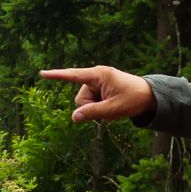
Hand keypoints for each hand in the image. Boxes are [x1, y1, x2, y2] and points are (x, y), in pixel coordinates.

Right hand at [39, 67, 155, 122]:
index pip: (74, 75)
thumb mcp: (113, 109)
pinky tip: (110, 104)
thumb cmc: (133, 99)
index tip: (42, 73)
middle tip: (110, 108)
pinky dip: (98, 106)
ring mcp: (97, 82)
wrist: (149, 96)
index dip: (57, 76)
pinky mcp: (99, 88)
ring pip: (84, 102)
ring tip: (112, 105)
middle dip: (90, 107)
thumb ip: (93, 113)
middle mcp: (96, 76)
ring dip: (95, 108)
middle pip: (80, 98)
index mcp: (99, 75)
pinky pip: (91, 102)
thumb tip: (74, 117)